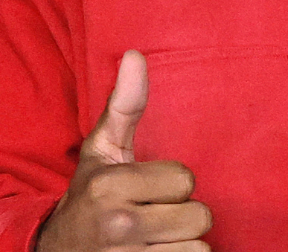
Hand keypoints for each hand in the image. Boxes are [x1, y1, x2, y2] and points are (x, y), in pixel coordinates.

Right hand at [36, 51, 210, 251]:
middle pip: (199, 216)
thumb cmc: (88, 198)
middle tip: (153, 217)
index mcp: (110, 185)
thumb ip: (123, 105)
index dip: (171, 185)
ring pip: (199, 249)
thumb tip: (135, 54)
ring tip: (154, 240)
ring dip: (182, 245)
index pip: (185, 179)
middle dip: (182, 217)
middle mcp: (119, 224)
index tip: (146, 190)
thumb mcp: (100, 152)